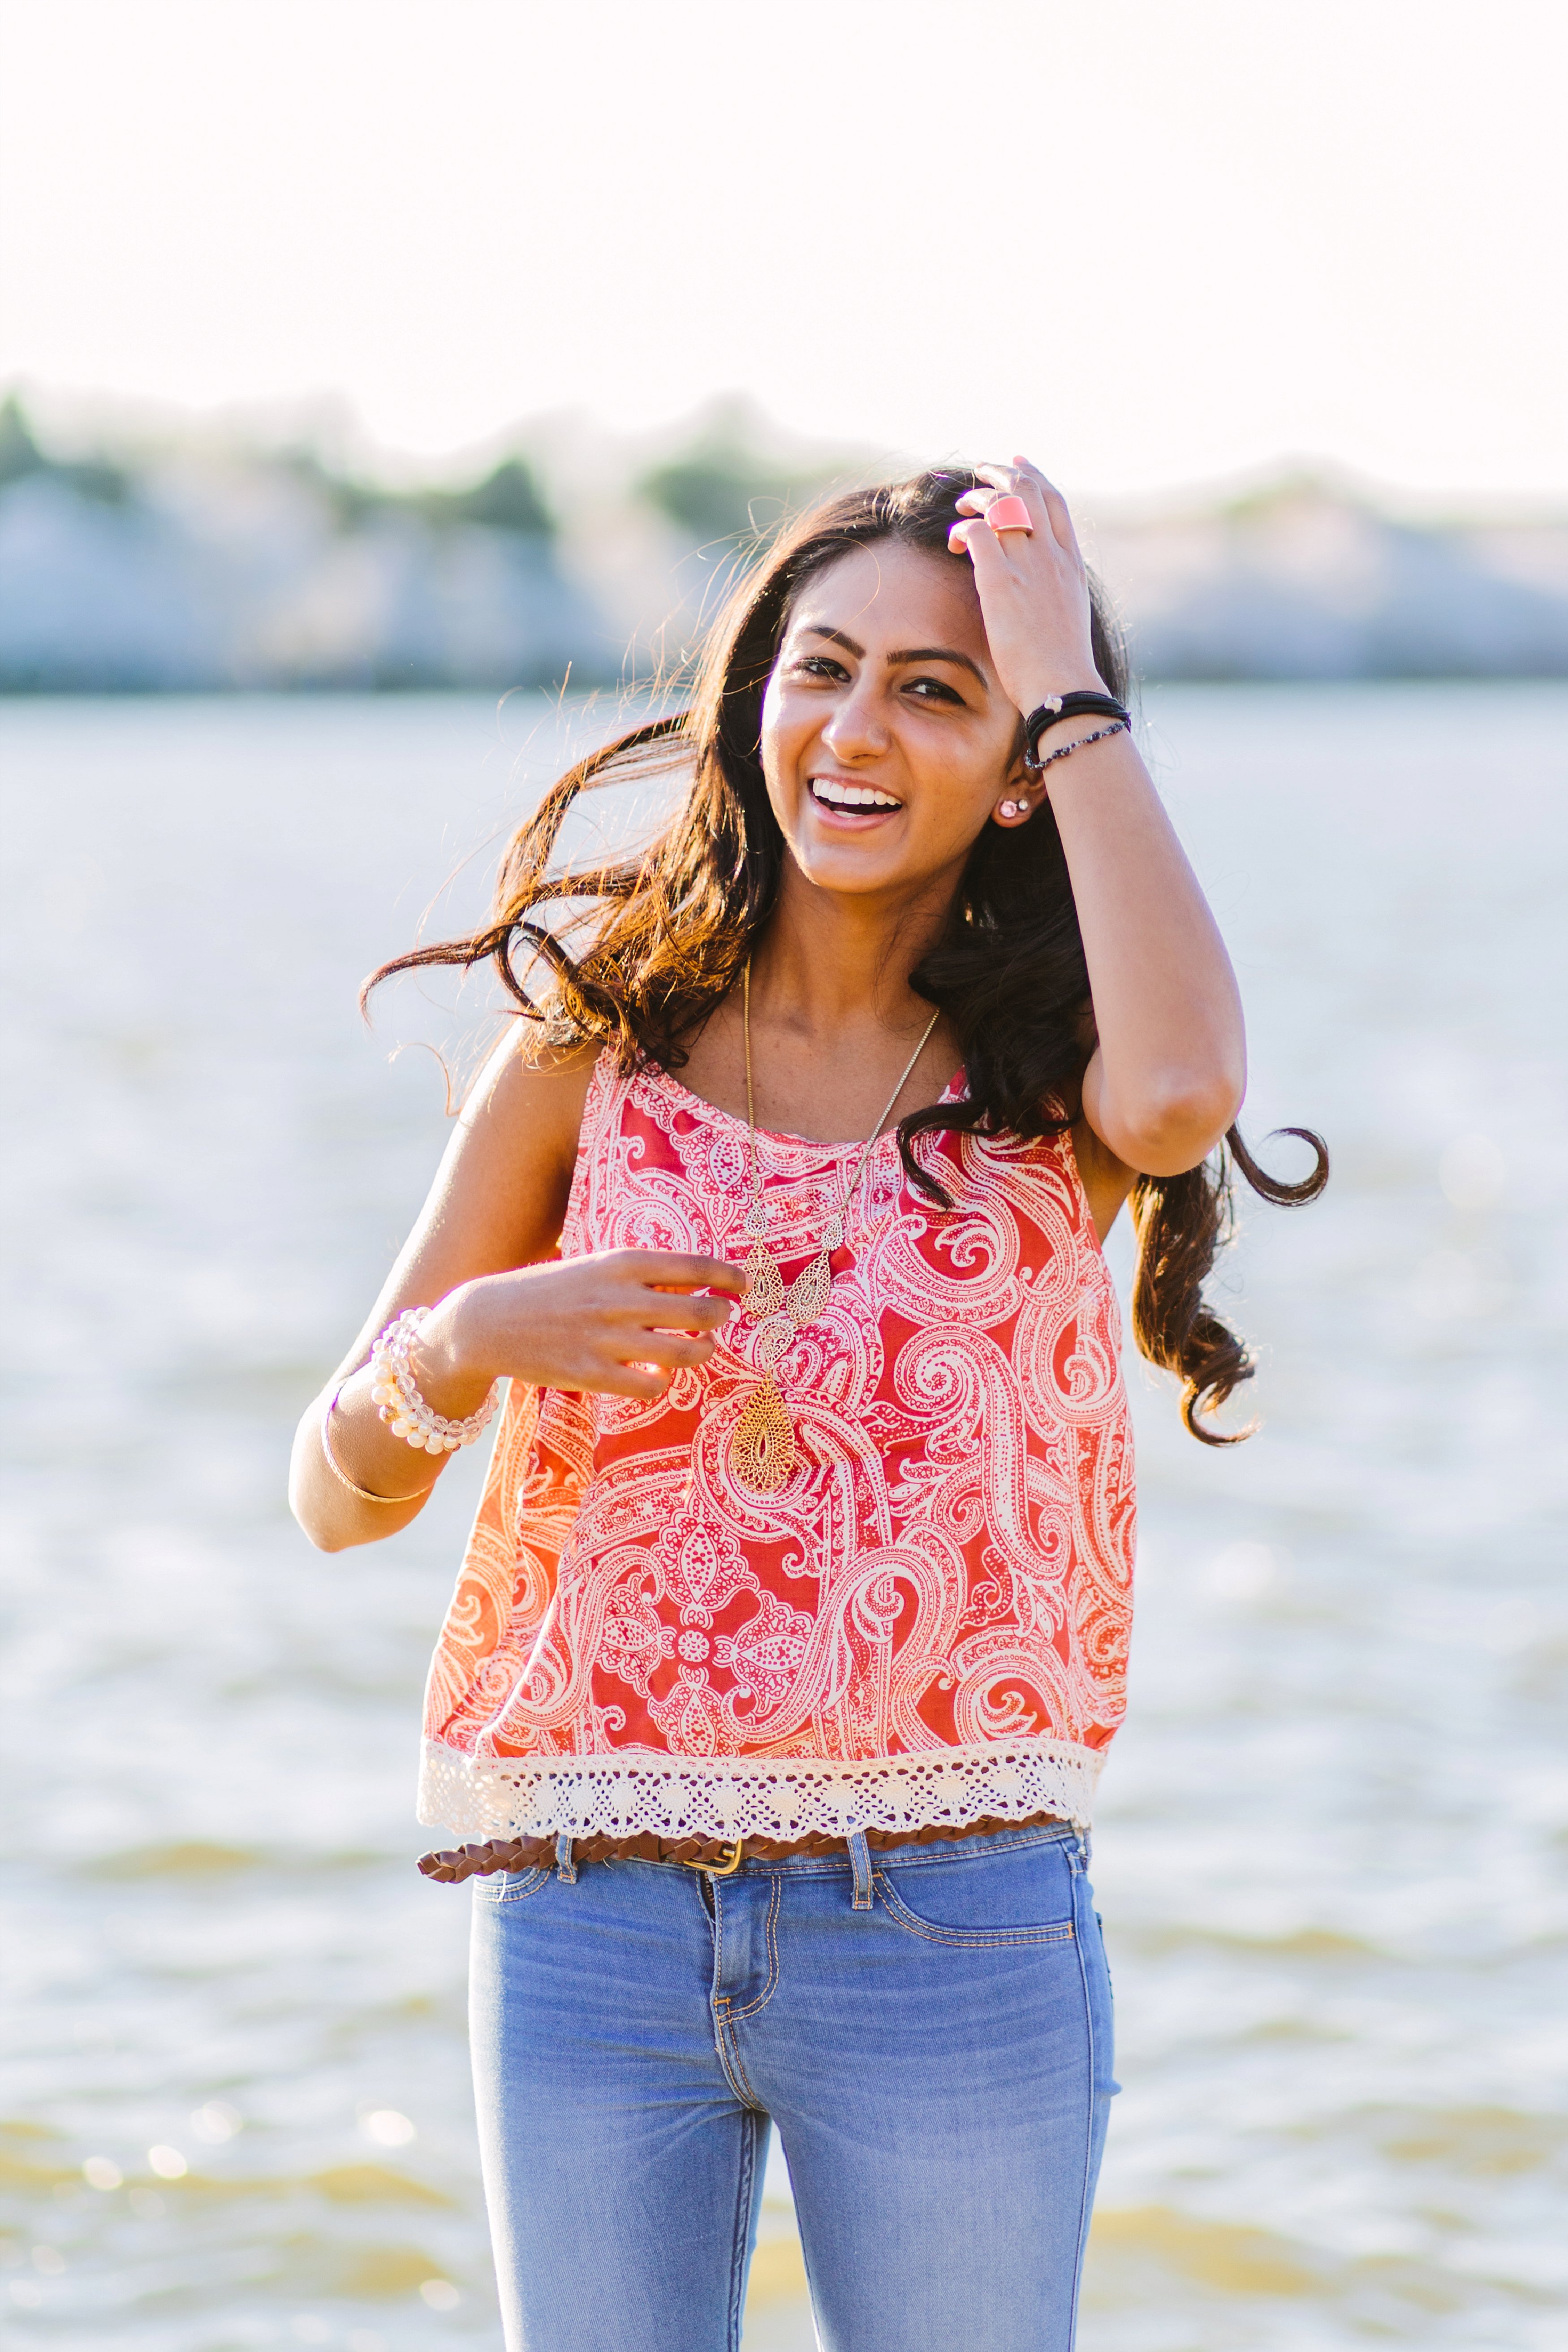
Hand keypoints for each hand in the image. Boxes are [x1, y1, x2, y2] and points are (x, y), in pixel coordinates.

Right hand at [422, 1250, 745, 1404]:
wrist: (484, 1321)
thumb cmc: (545, 1290)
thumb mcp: (591, 1267)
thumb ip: (634, 1272)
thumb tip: (688, 1279)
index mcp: (619, 1263)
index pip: (693, 1265)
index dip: (727, 1275)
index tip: (744, 1283)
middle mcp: (618, 1298)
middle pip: (699, 1311)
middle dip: (719, 1315)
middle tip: (721, 1316)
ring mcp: (605, 1338)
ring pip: (682, 1352)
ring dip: (700, 1351)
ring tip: (700, 1347)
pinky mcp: (591, 1374)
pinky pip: (650, 1385)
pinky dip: (661, 1381)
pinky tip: (656, 1374)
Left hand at [948, 457, 1105, 715]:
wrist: (1063, 685)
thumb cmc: (1061, 664)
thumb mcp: (1068, 615)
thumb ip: (1054, 588)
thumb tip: (1038, 585)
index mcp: (1071, 562)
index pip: (1055, 502)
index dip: (1035, 477)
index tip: (1019, 464)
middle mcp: (1052, 555)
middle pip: (1029, 491)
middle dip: (1003, 473)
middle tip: (982, 469)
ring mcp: (1029, 564)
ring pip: (1001, 504)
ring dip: (976, 497)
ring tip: (961, 504)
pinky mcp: (1001, 580)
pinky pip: (978, 531)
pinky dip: (963, 528)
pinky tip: (954, 542)